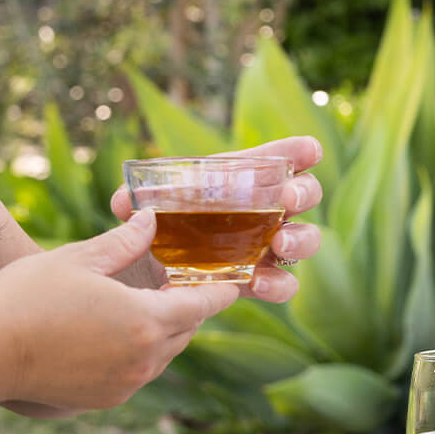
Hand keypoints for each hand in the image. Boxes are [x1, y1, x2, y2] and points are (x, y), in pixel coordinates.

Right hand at [0, 210, 238, 412]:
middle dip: (188, 306)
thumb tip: (151, 221)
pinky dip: (138, 350)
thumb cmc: (24, 299)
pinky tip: (115, 328)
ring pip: (163, 354)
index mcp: (145, 322)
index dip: (220, 290)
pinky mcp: (101, 400)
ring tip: (148, 300)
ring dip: (163, 329)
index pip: (202, 306)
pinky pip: (137, 372)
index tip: (233, 278)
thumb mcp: (78, 258)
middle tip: (181, 279)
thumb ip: (123, 242)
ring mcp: (122, 386)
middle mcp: (142, 361)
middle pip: (186, 331)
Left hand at [109, 136, 323, 303]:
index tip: (311, 149)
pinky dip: (279, 283)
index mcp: (239, 181)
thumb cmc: (152, 230)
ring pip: (304, 238)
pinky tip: (260, 282)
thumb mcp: (140, 213)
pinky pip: (283, 283)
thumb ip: (132, 204)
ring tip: (281, 242)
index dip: (296, 152)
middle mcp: (262, 210)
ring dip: (301, 237)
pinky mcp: (260, 281)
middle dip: (304, 191)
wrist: (145, 279)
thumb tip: (124, 203)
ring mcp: (267, 246)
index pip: (274, 160)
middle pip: (303, 193)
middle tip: (289, 198)